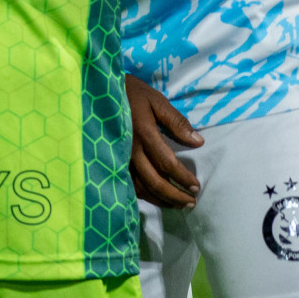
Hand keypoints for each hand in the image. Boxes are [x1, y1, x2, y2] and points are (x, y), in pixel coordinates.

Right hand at [125, 73, 203, 208]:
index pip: (168, 164)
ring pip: (141, 188)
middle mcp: (131, 151)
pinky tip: (155, 198)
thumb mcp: (157, 100)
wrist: (100, 92)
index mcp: (144, 134)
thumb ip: (177, 122)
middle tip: (191, 202)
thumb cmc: (133, 94)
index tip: (196, 186)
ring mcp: (120, 159)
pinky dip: (143, 195)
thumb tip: (198, 142)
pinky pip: (128, 185)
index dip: (183, 178)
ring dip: (161, 200)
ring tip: (177, 205)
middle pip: (155, 182)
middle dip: (175, 196)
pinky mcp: (112, 161)